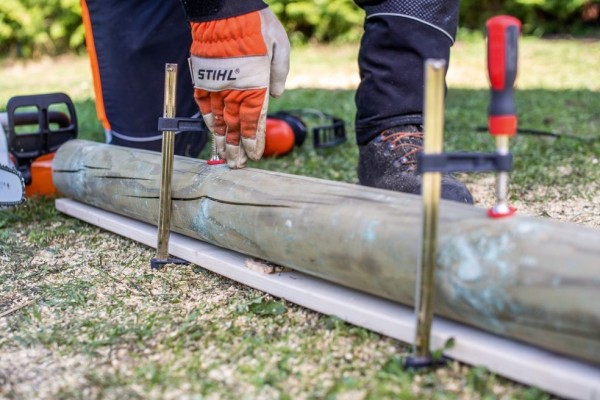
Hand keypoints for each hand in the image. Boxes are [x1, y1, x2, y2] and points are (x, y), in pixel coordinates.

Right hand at [189, 8, 289, 167]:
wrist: (224, 10)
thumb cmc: (257, 26)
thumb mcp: (280, 46)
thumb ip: (278, 73)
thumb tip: (276, 96)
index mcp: (256, 86)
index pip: (255, 121)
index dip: (255, 140)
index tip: (255, 156)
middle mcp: (235, 91)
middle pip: (236, 127)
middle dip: (237, 148)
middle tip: (238, 166)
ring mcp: (217, 86)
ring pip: (220, 120)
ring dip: (222, 140)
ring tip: (224, 158)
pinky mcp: (204, 78)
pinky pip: (204, 105)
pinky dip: (209, 120)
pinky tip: (212, 131)